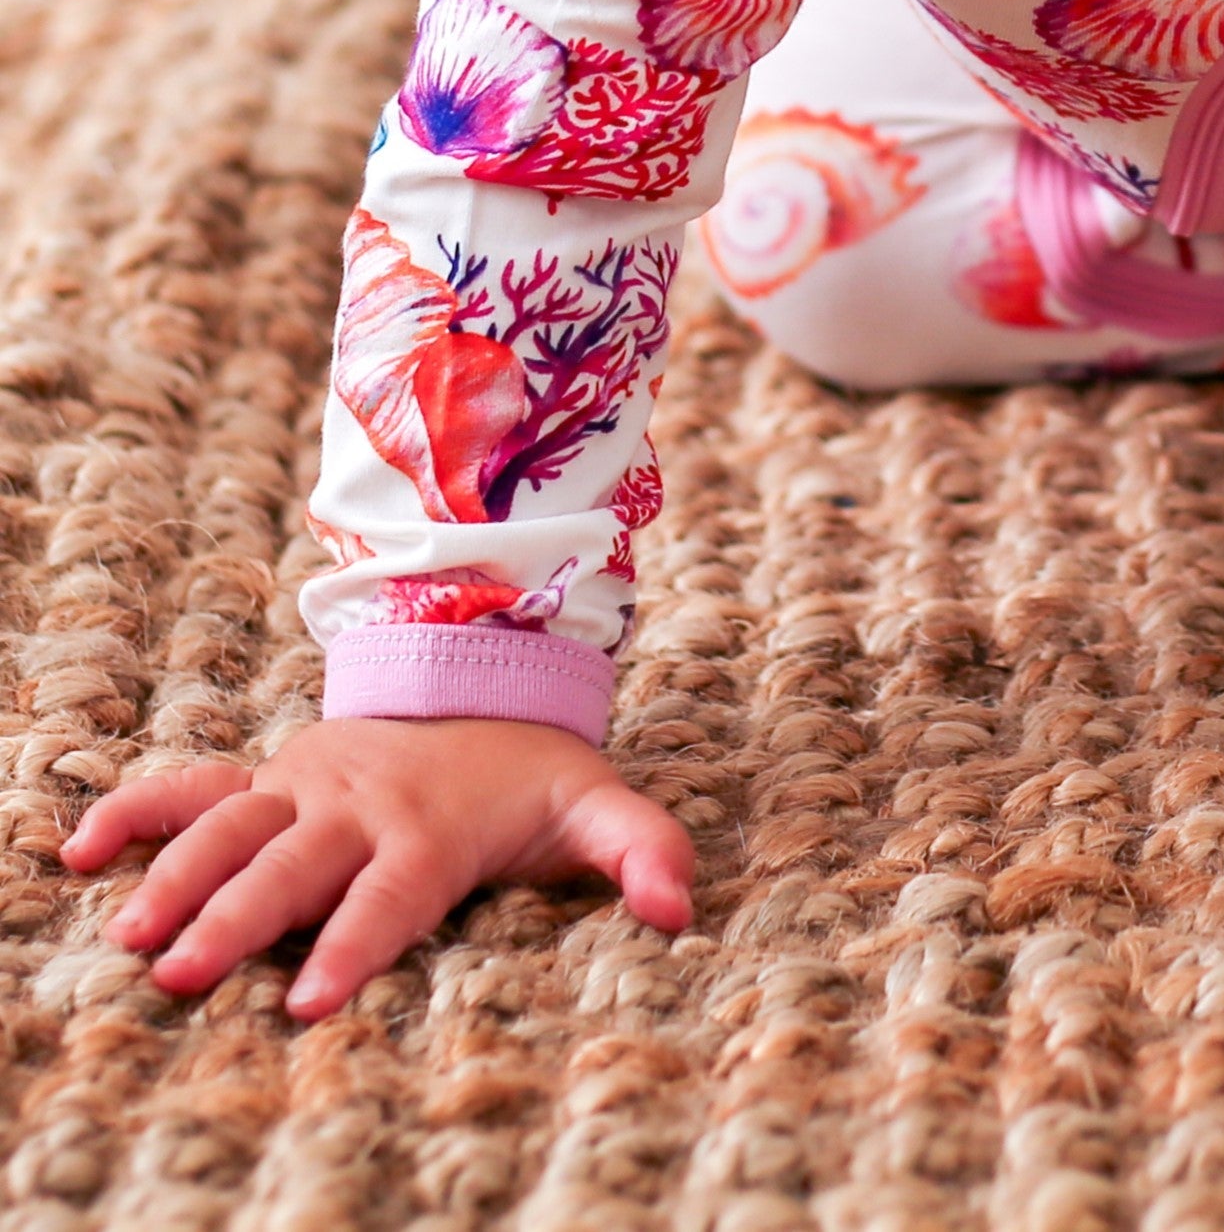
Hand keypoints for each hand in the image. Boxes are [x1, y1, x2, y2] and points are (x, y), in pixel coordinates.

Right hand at [60, 715, 693, 1019]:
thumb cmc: (530, 777)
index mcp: (429, 827)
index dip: (358, 943)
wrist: (484, 684)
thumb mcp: (596, 806)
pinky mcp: (271, 776)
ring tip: (132, 935)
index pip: (393, 892)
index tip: (313, 998)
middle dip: (240, 917)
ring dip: (178, 876)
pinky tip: (82, 848)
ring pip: (232, 828)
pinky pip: (195, 787)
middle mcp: (357, 806)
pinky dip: (138, 809)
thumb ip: (643, 850)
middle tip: (183, 971)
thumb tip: (681, 908)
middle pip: (294, 866)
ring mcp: (305, 787)